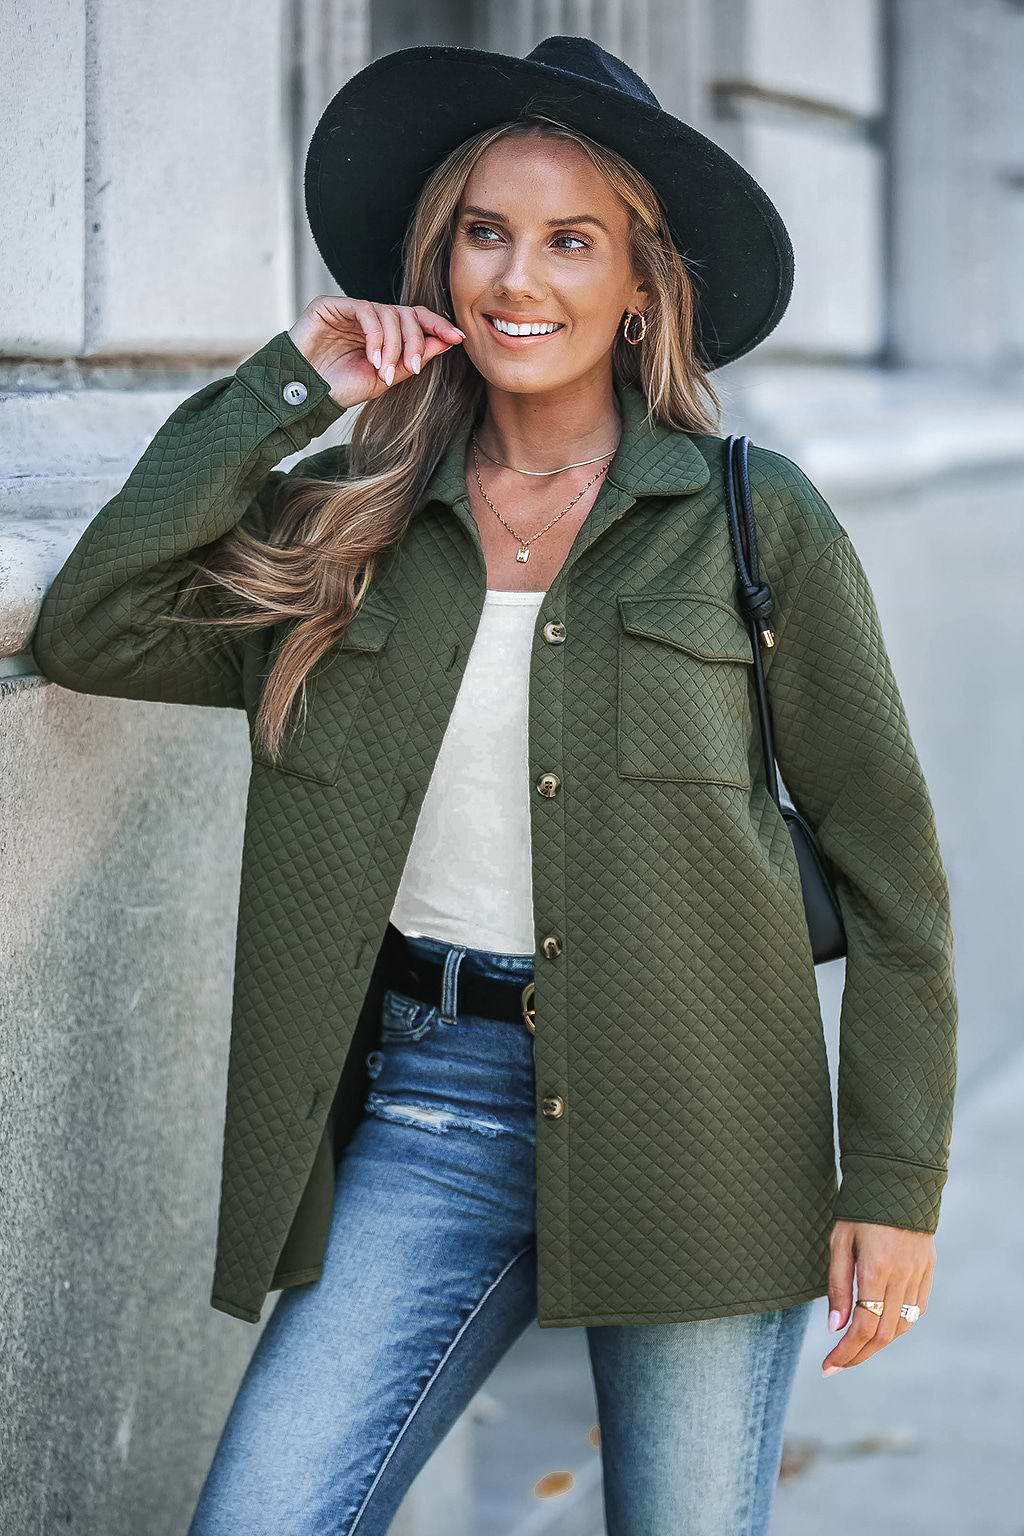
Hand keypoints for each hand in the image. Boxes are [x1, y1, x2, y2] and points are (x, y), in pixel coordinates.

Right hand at [288, 295, 465, 409]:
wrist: (305, 395)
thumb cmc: (340, 389)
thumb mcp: (385, 379)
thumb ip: (413, 359)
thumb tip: (445, 341)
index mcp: (382, 332)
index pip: (415, 319)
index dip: (437, 325)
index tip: (458, 338)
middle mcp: (368, 317)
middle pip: (406, 314)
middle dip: (415, 340)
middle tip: (412, 367)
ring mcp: (349, 309)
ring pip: (388, 313)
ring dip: (393, 345)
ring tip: (385, 371)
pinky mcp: (330, 305)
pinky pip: (365, 310)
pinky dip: (375, 336)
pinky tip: (373, 358)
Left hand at [821, 1219, 933, 1374]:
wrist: (897, 1183)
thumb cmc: (859, 1212)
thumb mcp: (839, 1243)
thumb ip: (837, 1286)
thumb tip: (835, 1328)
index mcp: (877, 1270)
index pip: (863, 1327)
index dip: (846, 1352)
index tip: (827, 1366)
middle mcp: (902, 1278)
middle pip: (883, 1335)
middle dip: (858, 1355)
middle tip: (836, 1365)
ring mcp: (919, 1276)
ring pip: (901, 1326)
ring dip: (877, 1345)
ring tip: (854, 1350)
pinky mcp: (928, 1272)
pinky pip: (916, 1311)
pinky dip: (897, 1327)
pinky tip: (880, 1330)